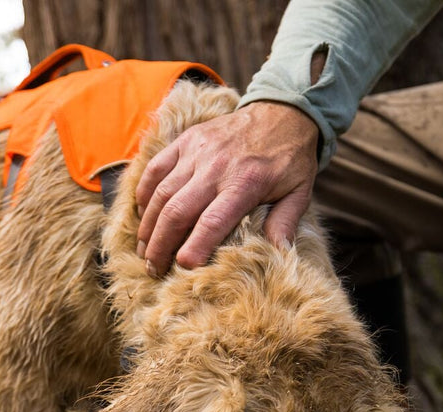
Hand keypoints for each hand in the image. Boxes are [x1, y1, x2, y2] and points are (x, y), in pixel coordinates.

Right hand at [135, 101, 318, 275]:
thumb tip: (278, 254)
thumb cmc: (290, 159)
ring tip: (144, 251)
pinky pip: (155, 169)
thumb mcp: (299, 192)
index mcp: (245, 183)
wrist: (282, 111)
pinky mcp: (185, 141)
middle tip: (154, 269)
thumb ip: (285, 223)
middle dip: (160, 245)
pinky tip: (142, 216)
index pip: (212, 222)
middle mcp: (216, 167)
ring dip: (148, 226)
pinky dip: (144, 194)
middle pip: (177, 212)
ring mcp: (196, 151)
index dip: (194, 248)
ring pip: (161, 193)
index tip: (182, 268)